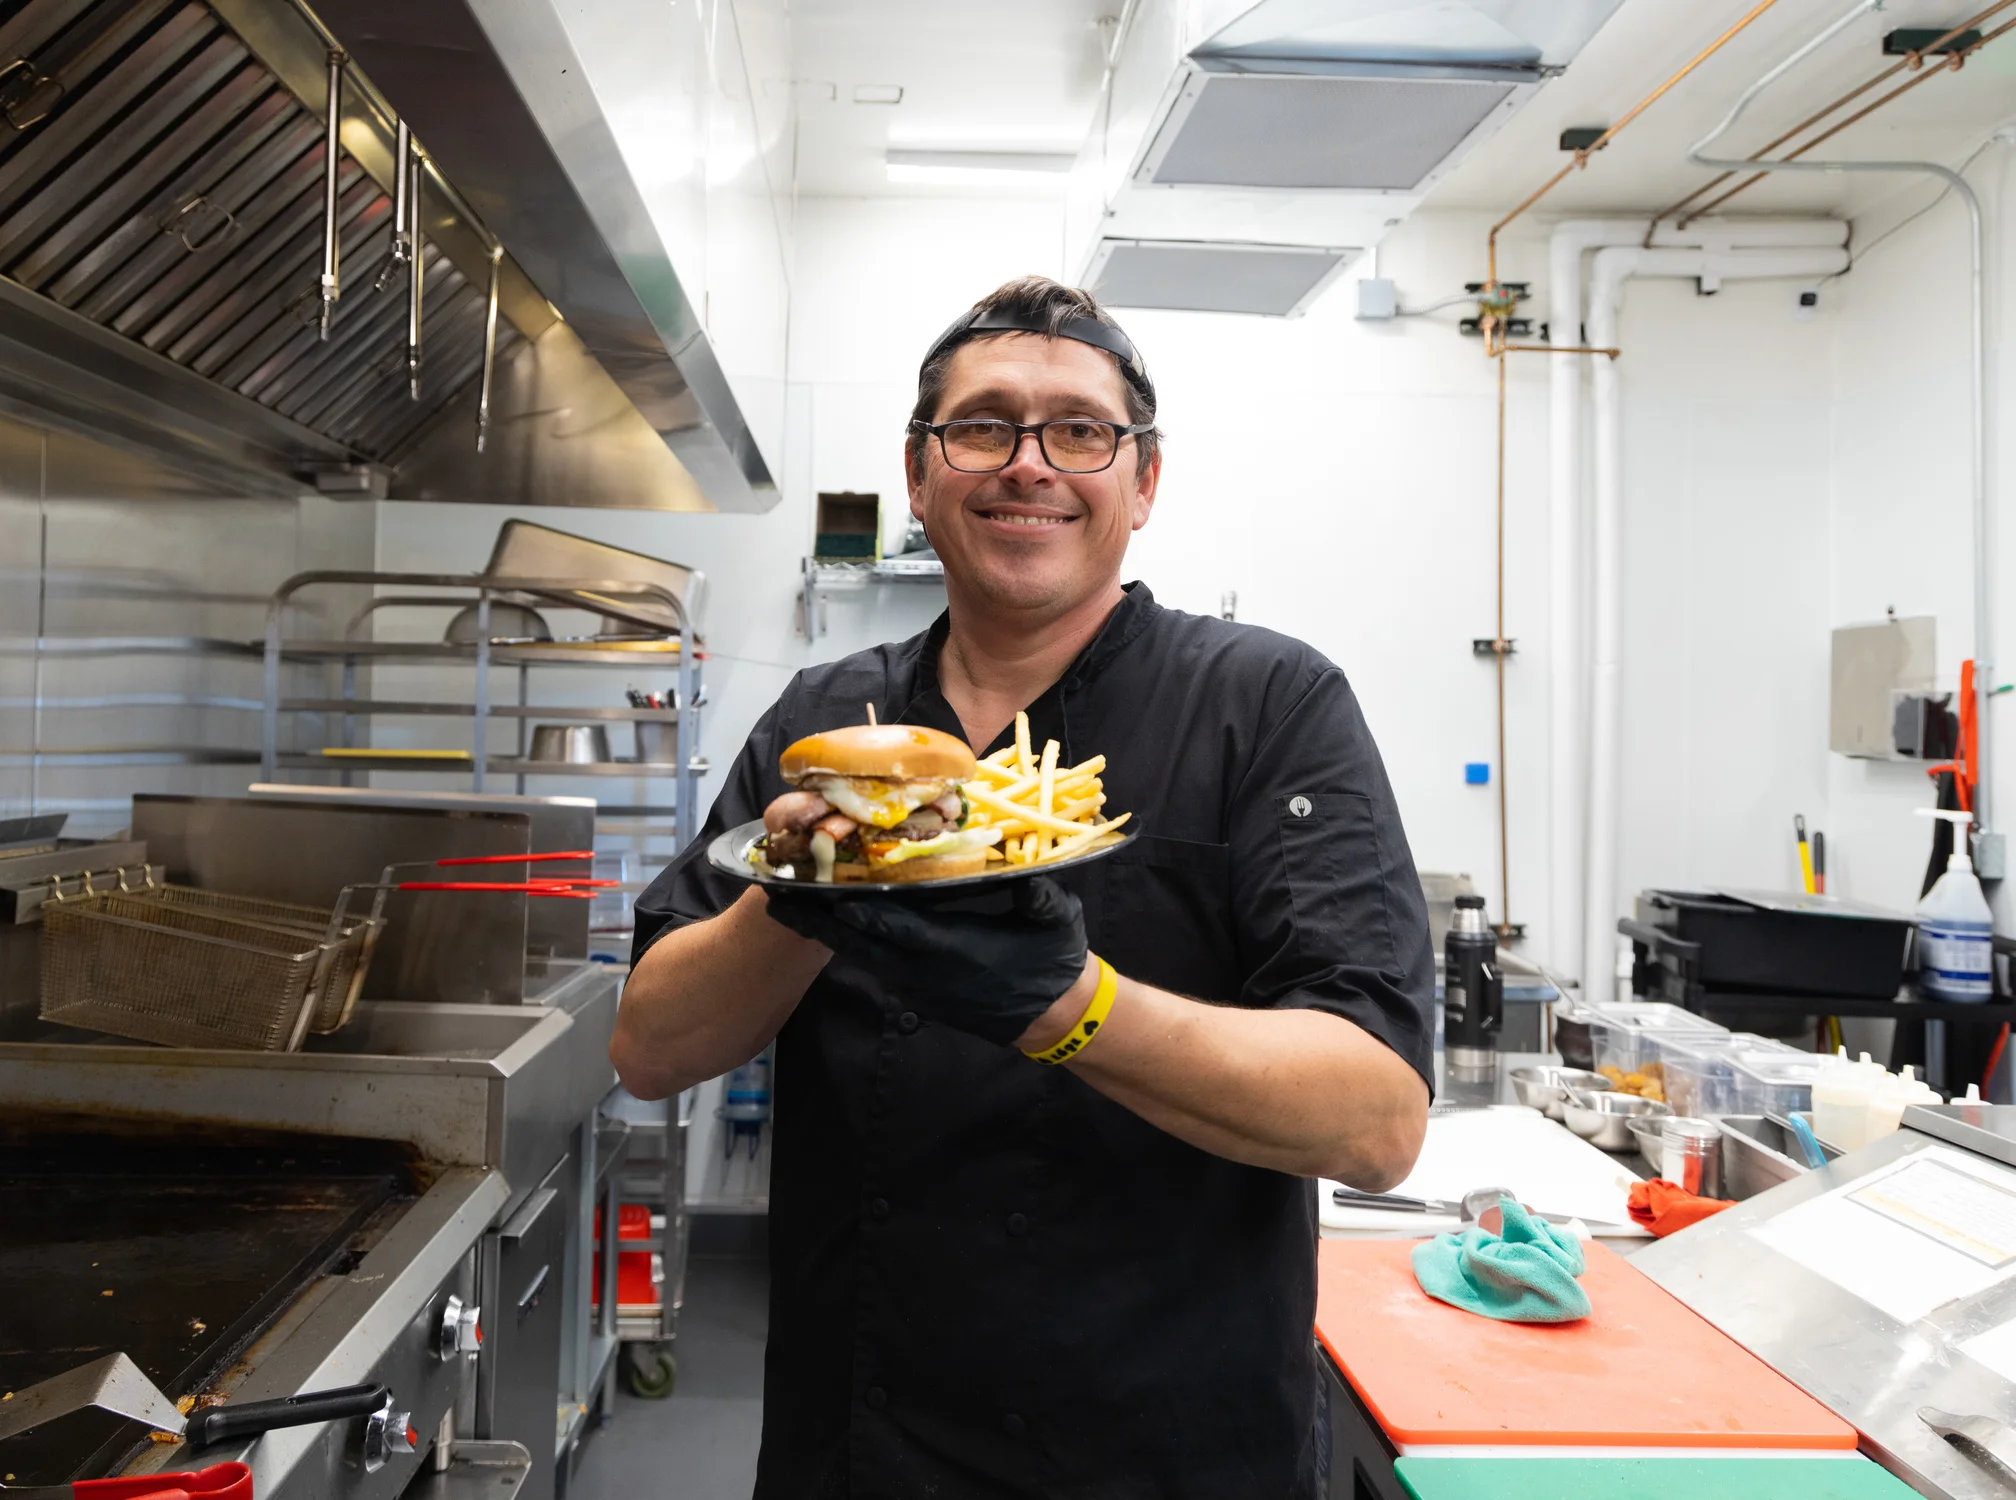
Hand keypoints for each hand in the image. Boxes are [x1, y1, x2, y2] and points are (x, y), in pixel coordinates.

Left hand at [764, 878, 1088, 1045]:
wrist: (1055, 1016)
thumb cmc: (1055, 962)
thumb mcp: (1056, 921)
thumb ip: (1039, 899)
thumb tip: (1028, 883)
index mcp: (958, 953)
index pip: (901, 930)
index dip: (864, 912)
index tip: (828, 893)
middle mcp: (929, 973)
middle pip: (863, 944)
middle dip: (820, 920)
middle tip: (777, 894)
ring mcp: (920, 985)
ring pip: (862, 955)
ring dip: (825, 931)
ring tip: (787, 903)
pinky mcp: (917, 991)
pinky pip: (875, 962)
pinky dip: (847, 941)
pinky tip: (825, 920)